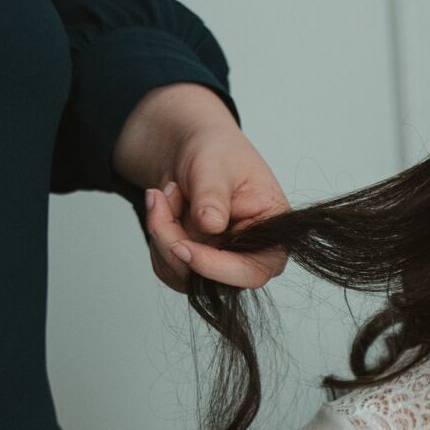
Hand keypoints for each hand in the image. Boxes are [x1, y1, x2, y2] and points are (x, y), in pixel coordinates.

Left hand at [111, 82, 288, 291]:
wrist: (193, 150)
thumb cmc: (218, 152)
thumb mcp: (215, 163)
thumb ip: (213, 195)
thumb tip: (212, 224)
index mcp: (272, 236)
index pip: (253, 271)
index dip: (216, 267)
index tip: (179, 246)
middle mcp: (249, 258)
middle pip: (210, 279)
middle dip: (173, 240)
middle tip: (158, 196)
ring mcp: (221, 266)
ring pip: (181, 274)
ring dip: (161, 232)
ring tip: (167, 192)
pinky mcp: (195, 267)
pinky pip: (166, 267)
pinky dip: (157, 235)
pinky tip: (165, 207)